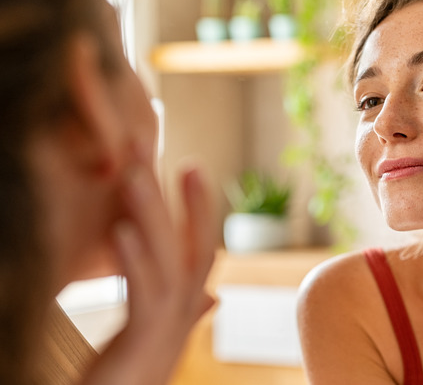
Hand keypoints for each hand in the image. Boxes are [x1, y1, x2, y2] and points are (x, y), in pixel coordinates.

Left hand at [81, 153, 216, 384]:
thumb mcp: (156, 335)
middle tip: (164, 150)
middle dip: (178, 198)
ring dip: (152, 215)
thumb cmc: (132, 376)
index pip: (199, 248)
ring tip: (134, 173)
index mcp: (185, 307)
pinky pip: (143, 295)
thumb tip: (212, 296)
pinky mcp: (143, 343)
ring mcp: (168, 328)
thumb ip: (186, 311)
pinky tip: (121, 230)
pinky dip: (134, 261)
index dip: (199, 207)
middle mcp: (184, 314)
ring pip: (168, 262)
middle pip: (189, 247)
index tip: (191, 165)